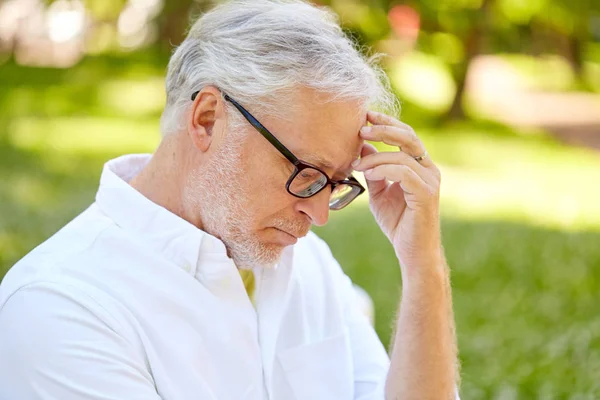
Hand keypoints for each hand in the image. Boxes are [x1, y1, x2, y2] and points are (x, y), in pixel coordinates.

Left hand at [352, 111, 442, 274]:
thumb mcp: (379, 192)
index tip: (364, 116)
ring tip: (356, 165)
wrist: (411, 251)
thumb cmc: (397, 222)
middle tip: (360, 128)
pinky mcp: (426, 193)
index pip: (405, 134)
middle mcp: (428, 168)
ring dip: (375, 157)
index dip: (385, 123)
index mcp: (419, 165)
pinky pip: (404, 172)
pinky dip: (383, 170)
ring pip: (402, 155)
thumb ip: (373, 169)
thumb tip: (362, 146)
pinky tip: (368, 175)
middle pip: (408, 136)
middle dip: (383, 129)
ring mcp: (430, 180)